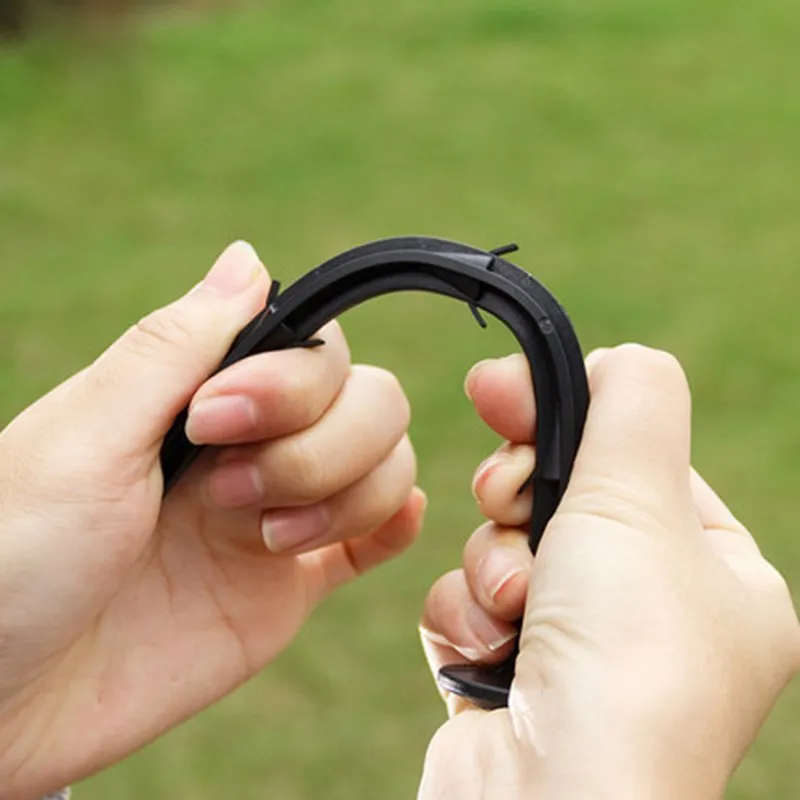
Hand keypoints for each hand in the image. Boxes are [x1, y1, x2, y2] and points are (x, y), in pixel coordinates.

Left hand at [0, 242, 424, 797]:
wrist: (0, 700)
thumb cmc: (16, 555)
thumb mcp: (86, 434)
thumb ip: (174, 345)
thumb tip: (251, 257)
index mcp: (204, 397)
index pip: (316, 349)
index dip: (292, 384)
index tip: (210, 423)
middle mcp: (254, 445)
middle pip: (370, 402)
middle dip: (318, 447)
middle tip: (225, 492)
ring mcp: (278, 513)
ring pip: (386, 465)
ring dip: (347, 494)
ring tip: (266, 538)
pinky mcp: (291, 586)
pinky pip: (374, 541)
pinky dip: (394, 522)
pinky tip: (389, 524)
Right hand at [419, 346, 799, 798]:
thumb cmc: (623, 658)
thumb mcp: (640, 499)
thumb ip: (634, 403)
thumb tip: (619, 360)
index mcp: (717, 577)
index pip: (637, 462)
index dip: (570, 418)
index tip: (500, 384)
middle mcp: (653, 616)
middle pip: (563, 498)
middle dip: (523, 493)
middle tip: (507, 491)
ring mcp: (579, 649)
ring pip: (503, 545)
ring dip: (495, 562)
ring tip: (517, 602)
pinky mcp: (510, 672)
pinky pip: (469, 600)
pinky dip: (469, 615)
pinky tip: (491, 650)